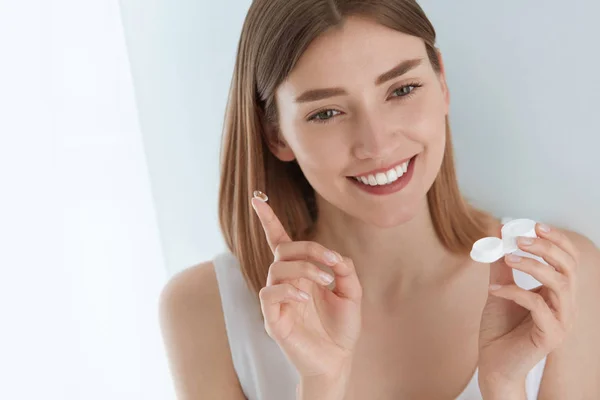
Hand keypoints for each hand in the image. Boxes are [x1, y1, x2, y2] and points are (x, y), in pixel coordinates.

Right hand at [251, 196, 362, 389]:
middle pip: (284, 250)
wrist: (338, 360)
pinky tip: (306, 298)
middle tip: (332, 262)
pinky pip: (269, 294)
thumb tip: (334, 256)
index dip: (268, 220)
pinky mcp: (272, 318)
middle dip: (309, 249)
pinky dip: (288, 290)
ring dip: (304, 269)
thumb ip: (344, 269)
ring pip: (277, 269)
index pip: (279, 241)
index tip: (257, 198)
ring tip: (325, 282)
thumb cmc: (341, 328)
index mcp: (300, 273)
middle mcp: (286, 282)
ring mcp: (277, 300)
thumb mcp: (352, 293)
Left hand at [477, 222, 578, 387]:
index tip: (534, 226)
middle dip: (546, 248)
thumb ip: (501, 266)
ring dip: (532, 266)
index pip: (568, 260)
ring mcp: (561, 321)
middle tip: (519, 240)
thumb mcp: (499, 289)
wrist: (493, 363)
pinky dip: (515, 291)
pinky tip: (493, 290)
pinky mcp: (551, 335)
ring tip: (507, 259)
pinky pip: (538, 305)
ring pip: (560, 284)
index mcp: (558, 293)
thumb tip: (497, 236)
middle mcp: (565, 306)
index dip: (556, 240)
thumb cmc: (500, 329)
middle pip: (568, 268)